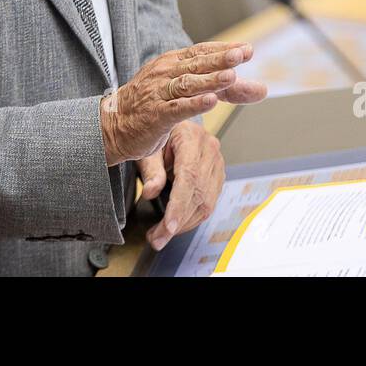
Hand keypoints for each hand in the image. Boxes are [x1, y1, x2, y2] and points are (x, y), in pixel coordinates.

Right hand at [100, 41, 264, 165]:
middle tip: (242, 53)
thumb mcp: (187, 92)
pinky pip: (176, 108)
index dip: (224, 49)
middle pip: (197, 63)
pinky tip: (210, 102)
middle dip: (221, 59)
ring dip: (209, 80)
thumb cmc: (153, 106)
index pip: (201, 51)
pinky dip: (193, 104)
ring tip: (230, 76)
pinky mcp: (155, 115)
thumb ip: (223, 89)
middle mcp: (165, 73)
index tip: (247, 48)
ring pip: (188, 84)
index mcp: (172, 63)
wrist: (114, 125)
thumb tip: (261, 89)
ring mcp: (159, 93)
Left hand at [137, 120, 224, 250]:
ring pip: (206, 203)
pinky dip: (191, 218)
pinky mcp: (217, 176)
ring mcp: (217, 163)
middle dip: (177, 221)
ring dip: (183, 224)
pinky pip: (208, 203)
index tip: (169, 225)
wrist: (172, 127)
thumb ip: (151, 170)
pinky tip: (175, 225)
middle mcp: (210, 150)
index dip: (179, 204)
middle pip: (198, 194)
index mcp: (192, 138)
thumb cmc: (158, 135)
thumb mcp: (148, 148)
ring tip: (161, 235)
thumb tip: (150, 192)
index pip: (189, 176)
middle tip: (157, 238)